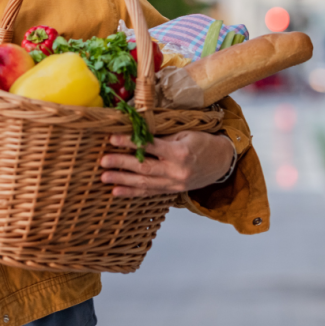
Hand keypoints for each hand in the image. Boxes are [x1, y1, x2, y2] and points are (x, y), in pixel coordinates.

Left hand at [99, 131, 234, 197]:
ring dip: (122, 181)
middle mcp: (176, 171)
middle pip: (144, 168)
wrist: (222, 162)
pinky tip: (117, 191)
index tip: (112, 139)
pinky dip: (132, 192)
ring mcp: (174, 184)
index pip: (150, 147)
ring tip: (104, 178)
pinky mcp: (172, 191)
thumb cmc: (204, 143)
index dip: (130, 143)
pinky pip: (149, 193)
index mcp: (180, 153)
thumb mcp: (186, 133)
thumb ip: (163, 137)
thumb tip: (138, 132)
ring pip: (144, 184)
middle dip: (121, 165)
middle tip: (103, 162)